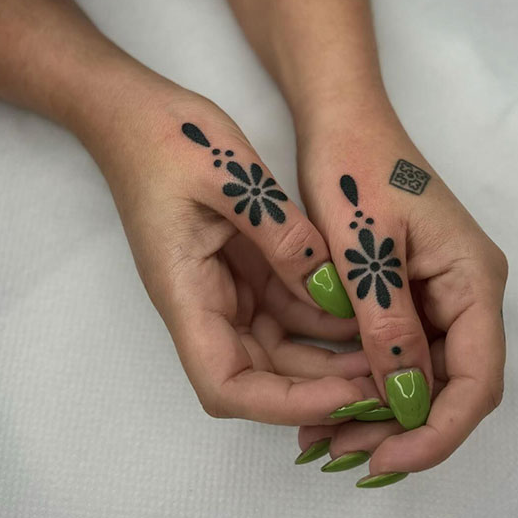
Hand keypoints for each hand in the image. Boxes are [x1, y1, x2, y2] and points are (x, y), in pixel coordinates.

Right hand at [85, 78, 377, 424]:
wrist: (133, 113)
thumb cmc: (167, 139)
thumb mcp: (230, 177)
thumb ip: (280, 233)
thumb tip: (328, 286)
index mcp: (186, 293)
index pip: (226, 384)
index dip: (284, 404)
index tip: (343, 395)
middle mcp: (203, 303)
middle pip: (259, 376)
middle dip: (319, 388)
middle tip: (383, 380)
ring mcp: (221, 288)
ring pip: (277, 345)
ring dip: (325, 358)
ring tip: (383, 353)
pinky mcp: (239, 268)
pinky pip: (283, 306)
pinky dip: (320, 316)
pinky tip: (362, 310)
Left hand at [293, 94, 507, 482]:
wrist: (341, 120)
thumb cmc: (354, 169)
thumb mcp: (367, 252)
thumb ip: (389, 326)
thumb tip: (406, 402)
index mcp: (473, 280)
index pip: (476, 380)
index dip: (436, 432)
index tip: (384, 459)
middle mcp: (468, 291)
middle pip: (453, 384)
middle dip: (402, 428)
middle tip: (341, 452)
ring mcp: (441, 289)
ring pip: (424, 371)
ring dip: (381, 408)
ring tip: (326, 435)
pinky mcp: (412, 286)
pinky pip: (401, 346)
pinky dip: (369, 376)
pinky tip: (328, 395)